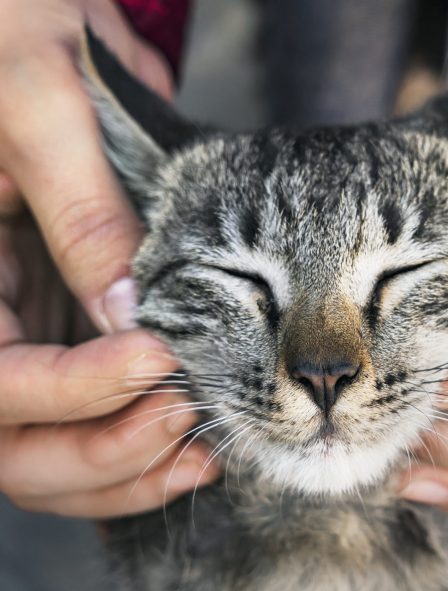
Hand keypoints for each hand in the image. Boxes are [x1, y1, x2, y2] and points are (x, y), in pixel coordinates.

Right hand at [0, 0, 214, 517]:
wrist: (30, 26)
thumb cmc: (14, 36)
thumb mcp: (42, 110)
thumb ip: (84, 213)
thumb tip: (132, 315)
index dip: (74, 389)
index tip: (158, 357)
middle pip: (17, 447)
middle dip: (105, 449)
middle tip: (186, 420)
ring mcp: (30, 340)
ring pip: (55, 453)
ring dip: (130, 466)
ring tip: (204, 448)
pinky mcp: (73, 338)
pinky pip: (95, 423)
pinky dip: (143, 449)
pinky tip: (199, 439)